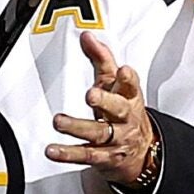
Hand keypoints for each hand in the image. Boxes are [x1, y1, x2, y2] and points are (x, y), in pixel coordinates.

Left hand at [48, 32, 157, 187]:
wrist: (141, 151)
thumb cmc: (124, 111)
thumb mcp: (115, 84)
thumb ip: (102, 59)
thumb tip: (87, 36)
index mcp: (129, 97)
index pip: (132, 86)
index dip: (128, 79)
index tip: (123, 71)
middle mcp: (125, 118)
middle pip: (118, 109)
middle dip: (105, 101)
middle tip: (91, 95)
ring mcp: (116, 139)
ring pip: (99, 133)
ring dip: (77, 127)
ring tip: (59, 121)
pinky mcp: (104, 157)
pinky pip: (86, 156)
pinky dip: (68, 154)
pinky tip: (53, 150)